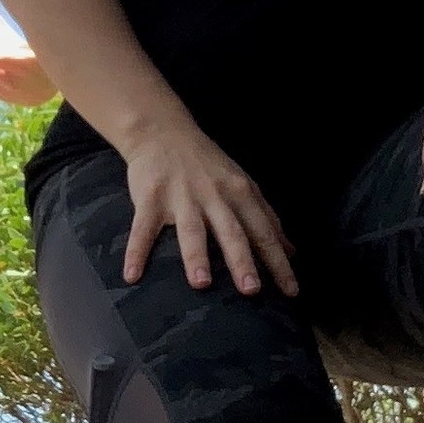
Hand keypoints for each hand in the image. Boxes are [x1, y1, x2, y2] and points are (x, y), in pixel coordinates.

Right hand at [119, 116, 295, 295]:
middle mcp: (214, 196)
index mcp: (240, 194)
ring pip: (191, 230)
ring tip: (202, 283)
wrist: (163, 131)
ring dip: (196, 256)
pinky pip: (143, 228)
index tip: (291, 291)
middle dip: (242, 260)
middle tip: (252, 290)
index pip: (264, 231)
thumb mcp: (242, 184)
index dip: (278, 261)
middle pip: (231, 231)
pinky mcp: (150, 197)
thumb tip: (291, 250)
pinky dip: (136, 251)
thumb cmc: (207, 164)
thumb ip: (266, 217)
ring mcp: (181, 197)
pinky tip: (132, 275)